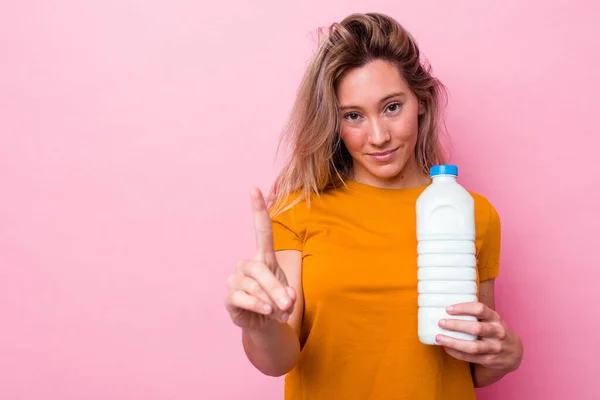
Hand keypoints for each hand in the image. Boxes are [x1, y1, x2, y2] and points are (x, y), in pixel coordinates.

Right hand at [224, 187, 295, 331]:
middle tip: (288, 304)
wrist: (264, 323)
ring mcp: (235, 279)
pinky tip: (266, 311)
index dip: (258, 210)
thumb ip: (287, 294)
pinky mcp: (229, 296)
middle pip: (260, 269)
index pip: (261, 230)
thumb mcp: (287, 296)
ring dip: (270, 301)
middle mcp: (247, 265)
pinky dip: (258, 306)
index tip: (254, 189)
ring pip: (254, 286)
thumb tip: (284, 299)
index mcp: (264, 257)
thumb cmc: (276, 301)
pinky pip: (243, 298)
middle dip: (275, 287)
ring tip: (278, 311)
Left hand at [435, 302, 522, 370]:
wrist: (514, 352)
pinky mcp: (490, 360)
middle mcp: (497, 332)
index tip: (448, 309)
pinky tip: (446, 348)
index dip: (463, 308)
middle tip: (441, 323)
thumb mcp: (491, 319)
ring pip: (473, 346)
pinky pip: (471, 357)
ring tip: (439, 338)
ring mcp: (495, 348)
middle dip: (456, 325)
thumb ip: (476, 315)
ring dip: (454, 342)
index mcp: (495, 318)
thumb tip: (447, 310)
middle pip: (476, 328)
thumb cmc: (496, 331)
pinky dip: (457, 353)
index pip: (480, 309)